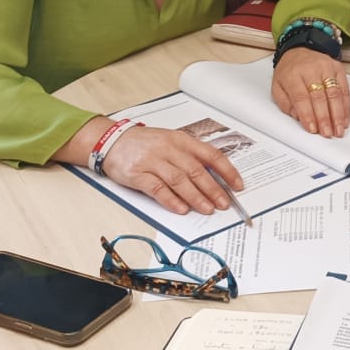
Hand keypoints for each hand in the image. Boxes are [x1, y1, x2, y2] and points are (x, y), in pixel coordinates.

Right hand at [102, 125, 243, 215]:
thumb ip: (190, 155)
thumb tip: (214, 176)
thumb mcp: (171, 141)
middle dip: (214, 189)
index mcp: (181, 140)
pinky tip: (181, 209)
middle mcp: (169, 149)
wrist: (112, 140)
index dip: (227, 171)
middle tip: (224, 203)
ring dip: (196, 197)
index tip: (238, 185)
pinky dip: (171, 200)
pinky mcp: (138, 174)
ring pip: (180, 180)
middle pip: (197, 170)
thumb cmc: (145, 143)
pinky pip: (157, 189)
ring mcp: (153, 161)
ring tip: (208, 209)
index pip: (210, 155)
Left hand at [273, 46, 349, 137]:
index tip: (312, 128)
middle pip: (319, 97)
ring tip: (338, 130)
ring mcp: (326, 68)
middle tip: (327, 133)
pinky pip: (344, 89)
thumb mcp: (277, 86)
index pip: (301, 97)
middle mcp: (311, 70)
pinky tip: (345, 118)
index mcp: (293, 75)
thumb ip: (285, 103)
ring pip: (334, 93)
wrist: (300, 48)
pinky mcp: (338, 68)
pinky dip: (346, 106)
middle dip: (324, 118)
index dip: (308, 115)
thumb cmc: (289, 70)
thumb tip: (298, 117)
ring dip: (338, 115)